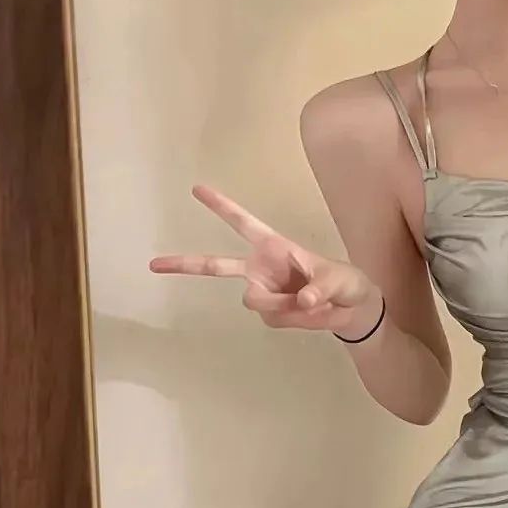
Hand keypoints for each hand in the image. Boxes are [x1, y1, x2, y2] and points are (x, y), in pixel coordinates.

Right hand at [148, 184, 381, 334]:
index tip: (196, 188)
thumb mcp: (340, 280)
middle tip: (154, 263)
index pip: (243, 223)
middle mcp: (261, 268)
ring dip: (284, 305)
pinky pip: (273, 319)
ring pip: (254, 301)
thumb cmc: (345, 282)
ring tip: (313, 301)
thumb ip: (320, 289)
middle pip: (216, 266)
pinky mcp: (270, 313)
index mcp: (274, 246)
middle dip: (185, 264)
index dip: (221, 206)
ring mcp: (263, 292)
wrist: (353, 310)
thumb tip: (304, 300)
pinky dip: (294, 318)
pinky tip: (310, 312)